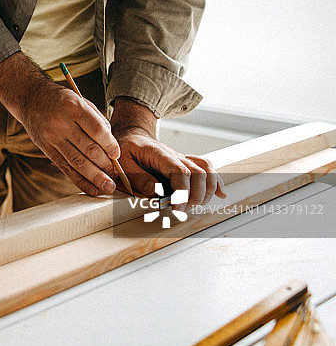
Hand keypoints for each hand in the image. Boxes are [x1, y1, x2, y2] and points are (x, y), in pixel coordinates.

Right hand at [0, 53, 119, 195]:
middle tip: (115, 175)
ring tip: (108, 187)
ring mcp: (52, 138)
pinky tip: (91, 189)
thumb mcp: (80, 100)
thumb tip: (111, 146)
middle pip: (89, 149)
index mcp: (74, 107)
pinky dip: (79, 181)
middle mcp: (62, 123)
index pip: (97, 131)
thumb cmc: (60, 100)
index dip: (110, 145)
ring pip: (78, 162)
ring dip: (95, 177)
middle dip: (105, 165)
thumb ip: (97, 120)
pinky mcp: (46, 149)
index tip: (116, 155)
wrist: (30, 99)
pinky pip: (65, 168)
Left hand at [111, 98, 225, 206]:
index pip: (179, 171)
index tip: (177, 207)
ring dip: (207, 190)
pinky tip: (221, 194)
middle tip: (184, 209)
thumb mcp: (123, 163)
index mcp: (159, 154)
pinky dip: (216, 181)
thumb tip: (156, 192)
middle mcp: (175, 156)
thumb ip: (138, 178)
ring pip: (206, 171)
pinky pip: (206, 169)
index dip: (182, 191)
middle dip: (196, 194)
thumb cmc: (126, 149)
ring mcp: (182, 160)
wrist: (132, 135)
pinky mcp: (185, 165)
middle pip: (197, 173)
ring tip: (197, 204)